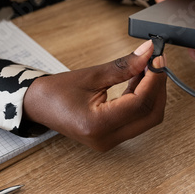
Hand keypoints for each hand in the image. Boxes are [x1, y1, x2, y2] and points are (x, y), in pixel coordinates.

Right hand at [23, 40, 166, 151]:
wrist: (37, 105)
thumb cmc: (56, 92)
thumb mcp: (92, 75)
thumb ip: (124, 66)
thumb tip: (148, 53)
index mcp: (97, 125)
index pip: (140, 103)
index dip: (154, 79)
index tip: (157, 59)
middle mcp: (106, 138)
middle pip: (151, 114)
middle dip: (158, 86)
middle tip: (157, 62)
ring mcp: (110, 140)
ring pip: (148, 117)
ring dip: (153, 92)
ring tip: (148, 68)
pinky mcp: (112, 136)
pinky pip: (139, 119)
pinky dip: (144, 98)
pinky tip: (141, 80)